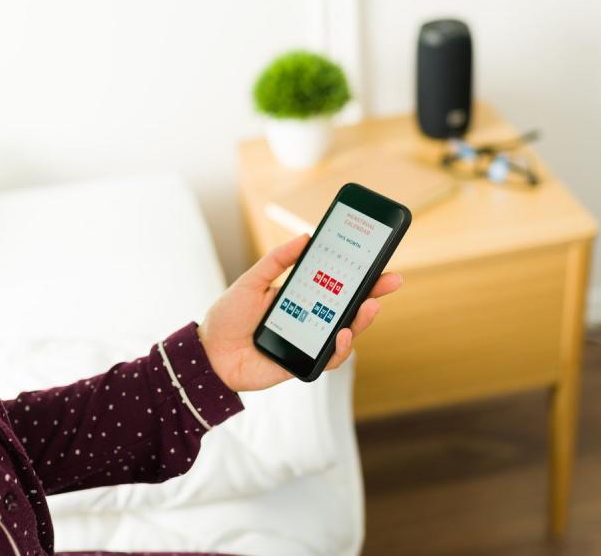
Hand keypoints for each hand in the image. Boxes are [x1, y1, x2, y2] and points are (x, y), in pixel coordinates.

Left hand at [197, 232, 403, 391]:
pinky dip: (340, 348)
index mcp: (299, 297)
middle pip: (348, 307)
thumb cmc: (228, 316)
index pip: (335, 284)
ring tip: (369, 306)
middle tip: (392, 280)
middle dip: (372, 294)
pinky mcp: (303, 364)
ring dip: (361, 320)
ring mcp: (308, 342)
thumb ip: (277, 260)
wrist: (208, 353)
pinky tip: (342, 333)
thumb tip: (305, 236)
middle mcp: (308, 319)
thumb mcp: (252, 281)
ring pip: (345, 333)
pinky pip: (330, 358)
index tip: (377, 259)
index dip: (358, 274)